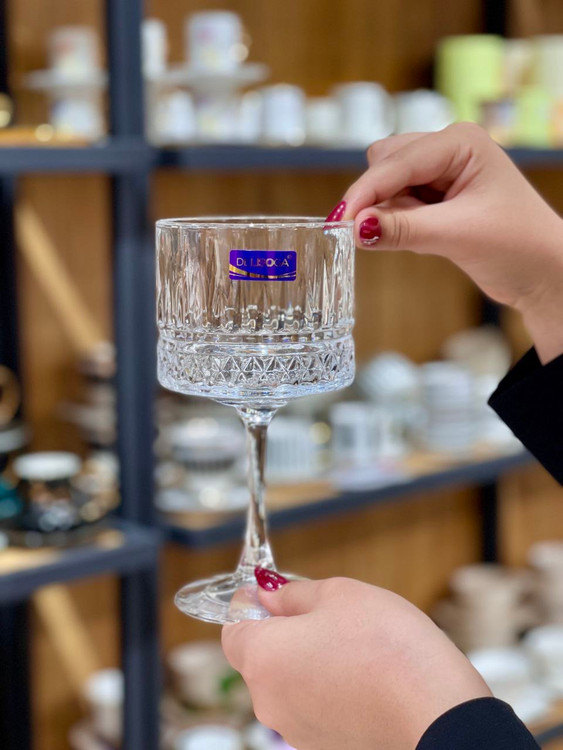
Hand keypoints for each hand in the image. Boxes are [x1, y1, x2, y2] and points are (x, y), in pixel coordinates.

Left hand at [222, 577, 489, 749]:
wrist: (436, 710)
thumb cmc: (387, 647)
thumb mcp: (338, 594)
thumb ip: (292, 594)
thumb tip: (267, 594)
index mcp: (263, 657)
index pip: (232, 629)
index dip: (249, 607)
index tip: (271, 594)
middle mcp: (269, 701)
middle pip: (260, 658)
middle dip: (284, 633)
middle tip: (325, 614)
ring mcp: (296, 731)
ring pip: (288, 683)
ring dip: (308, 661)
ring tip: (353, 646)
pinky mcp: (324, 747)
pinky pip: (313, 707)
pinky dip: (327, 689)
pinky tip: (363, 676)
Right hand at [335, 123, 562, 362]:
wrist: (542, 274)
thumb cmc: (518, 245)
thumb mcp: (457, 235)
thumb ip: (403, 229)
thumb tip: (356, 228)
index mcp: (461, 142)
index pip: (397, 161)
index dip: (366, 192)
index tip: (341, 221)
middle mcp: (448, 150)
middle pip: (385, 164)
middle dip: (376, 198)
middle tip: (378, 232)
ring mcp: (441, 174)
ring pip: (387, 185)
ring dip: (388, 213)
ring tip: (422, 236)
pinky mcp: (435, 199)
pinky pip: (397, 205)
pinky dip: (396, 223)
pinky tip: (421, 237)